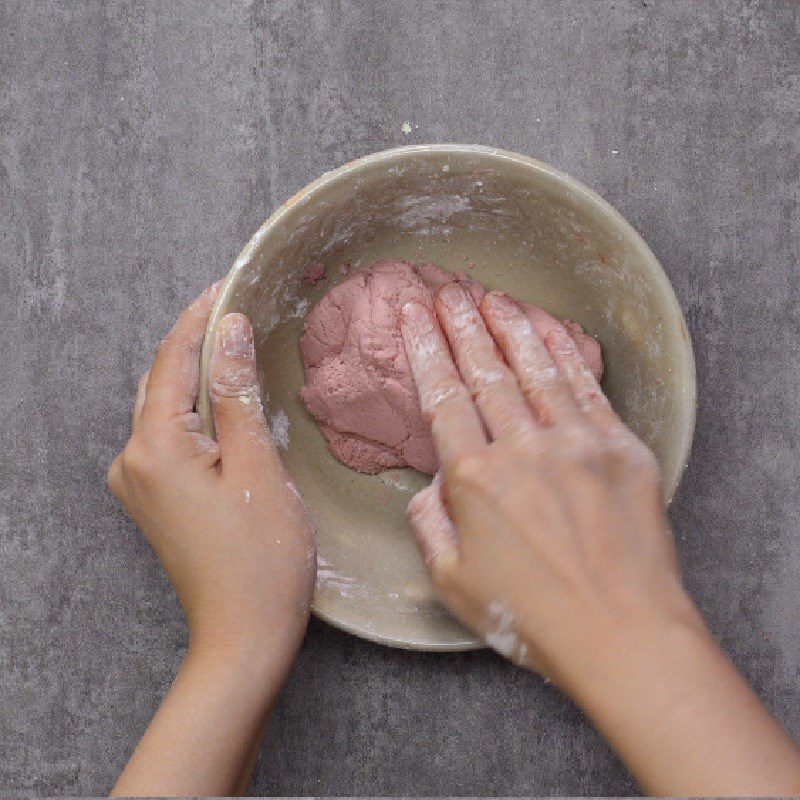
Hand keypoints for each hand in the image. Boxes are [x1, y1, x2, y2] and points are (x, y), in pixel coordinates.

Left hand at [108, 285, 314, 794]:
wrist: (244, 634)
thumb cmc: (261, 558)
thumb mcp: (258, 466)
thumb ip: (237, 393)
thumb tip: (228, 331)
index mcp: (155, 447)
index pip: (174, 358)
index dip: (202, 316)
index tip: (230, 284)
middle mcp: (133, 460)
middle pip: (165, 379)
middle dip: (199, 341)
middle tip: (240, 308)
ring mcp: (139, 482)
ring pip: (167, 406)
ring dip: (199, 374)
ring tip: (238, 344)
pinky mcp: (154, 498)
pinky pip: (171, 435)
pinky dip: (198, 409)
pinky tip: (226, 400)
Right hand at [401, 282, 799, 795]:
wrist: (622, 634)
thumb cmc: (533, 617)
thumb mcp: (453, 581)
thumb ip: (431, 524)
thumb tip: (433, 487)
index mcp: (475, 479)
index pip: (444, 396)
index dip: (426, 349)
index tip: (415, 315)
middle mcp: (523, 450)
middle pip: (485, 372)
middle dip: (462, 324)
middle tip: (448, 289)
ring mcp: (577, 444)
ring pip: (536, 369)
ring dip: (511, 327)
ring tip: (493, 296)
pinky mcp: (620, 449)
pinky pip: (586, 388)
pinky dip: (565, 352)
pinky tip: (549, 328)